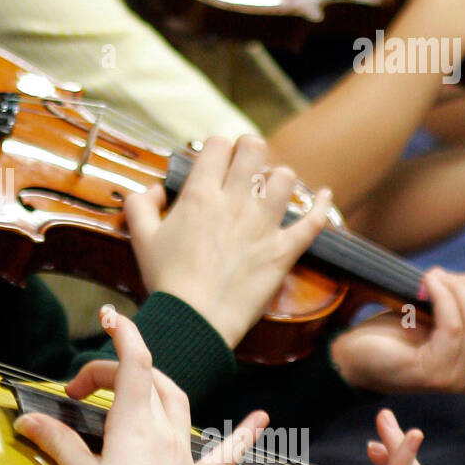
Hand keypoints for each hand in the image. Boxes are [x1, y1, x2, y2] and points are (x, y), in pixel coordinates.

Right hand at [14, 307, 267, 464]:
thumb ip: (58, 442)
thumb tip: (30, 421)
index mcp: (136, 425)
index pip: (133, 362)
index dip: (122, 333)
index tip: (108, 316)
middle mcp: (166, 435)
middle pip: (148, 380)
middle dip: (117, 371)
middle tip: (83, 388)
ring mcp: (184, 460)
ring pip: (178, 405)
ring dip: (156, 387)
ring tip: (132, 388)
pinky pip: (224, 455)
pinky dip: (241, 434)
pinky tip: (261, 419)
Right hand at [126, 134, 333, 347]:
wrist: (194, 320)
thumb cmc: (166, 280)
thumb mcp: (140, 237)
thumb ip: (141, 204)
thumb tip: (155, 189)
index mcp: (200, 195)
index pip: (217, 145)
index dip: (216, 147)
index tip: (214, 160)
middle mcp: (236, 202)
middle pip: (254, 149)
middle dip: (249, 150)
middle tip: (244, 164)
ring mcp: (264, 224)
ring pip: (285, 177)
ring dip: (278, 177)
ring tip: (271, 186)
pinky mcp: (283, 249)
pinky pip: (313, 220)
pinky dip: (322, 205)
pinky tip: (324, 195)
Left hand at [330, 266, 464, 393]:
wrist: (352, 355)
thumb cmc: (393, 334)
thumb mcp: (438, 315)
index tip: (464, 280)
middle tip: (441, 274)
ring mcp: (456, 380)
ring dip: (454, 289)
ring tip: (432, 277)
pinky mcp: (435, 375)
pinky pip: (453, 327)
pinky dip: (442, 298)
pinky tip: (427, 284)